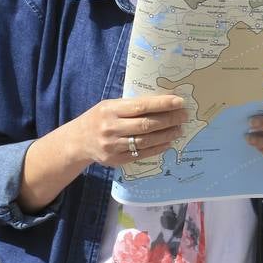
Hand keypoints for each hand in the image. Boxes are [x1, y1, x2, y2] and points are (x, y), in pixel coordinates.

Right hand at [69, 95, 189, 167]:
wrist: (78, 141)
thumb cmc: (99, 118)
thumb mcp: (110, 105)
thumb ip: (130, 106)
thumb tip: (161, 103)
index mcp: (110, 109)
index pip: (141, 106)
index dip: (162, 104)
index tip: (179, 102)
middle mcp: (111, 128)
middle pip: (146, 125)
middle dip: (169, 120)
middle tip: (184, 116)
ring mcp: (113, 146)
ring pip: (146, 141)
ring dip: (166, 135)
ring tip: (179, 130)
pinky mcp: (116, 160)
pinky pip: (141, 154)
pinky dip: (157, 148)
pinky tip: (168, 142)